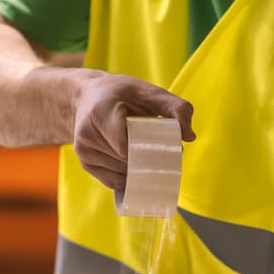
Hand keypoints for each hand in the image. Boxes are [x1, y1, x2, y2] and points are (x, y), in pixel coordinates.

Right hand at [71, 72, 194, 190]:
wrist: (87, 96)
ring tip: (144, 154)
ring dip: (137, 170)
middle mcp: (87, 132)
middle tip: (160, 151)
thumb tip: (189, 136)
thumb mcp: (149, 92)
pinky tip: (133, 166)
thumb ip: (175, 107)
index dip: (143, 151)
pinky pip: (111, 181)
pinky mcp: (85, 162)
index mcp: (102, 111)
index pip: (123, 145)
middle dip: (146, 160)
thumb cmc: (121, 93)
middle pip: (125, 161)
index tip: (161, 147)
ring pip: (119, 173)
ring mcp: (83, 150)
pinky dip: (127, 177)